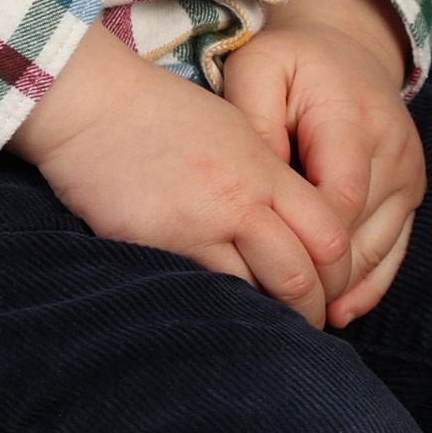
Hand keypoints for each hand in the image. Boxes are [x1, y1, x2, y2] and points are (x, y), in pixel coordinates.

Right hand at [8, 23, 356, 324]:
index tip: (331, 286)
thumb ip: (266, 176)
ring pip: (260, 295)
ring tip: (270, 328)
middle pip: (303, 276)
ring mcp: (200, 227)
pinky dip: (226, 311)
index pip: (329, 235)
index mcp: (262, 168)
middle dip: (314, 308)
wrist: (90, 104)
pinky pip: (209, 294)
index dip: (340, 271)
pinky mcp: (161, 247)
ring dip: (272, 318)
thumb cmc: (157, 111)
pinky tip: (226, 316)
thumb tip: (293, 226)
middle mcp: (240, 201)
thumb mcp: (230, 129)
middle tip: (308, 321)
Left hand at [221, 0, 425, 326]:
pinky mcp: (412, 195)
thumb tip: (255, 189)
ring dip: (338, 285)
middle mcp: (394, 152)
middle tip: (267, 302)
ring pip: (377, 252)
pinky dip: (367, 285)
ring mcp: (410, 177)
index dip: (303, 239)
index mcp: (354, 120)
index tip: (260, 260)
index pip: (338, 199)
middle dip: (315, 271)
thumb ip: (253, 121)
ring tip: (292, 313)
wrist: (347, 47)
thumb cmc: (290, 62)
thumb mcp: (257, 68)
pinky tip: (338, 310)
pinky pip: (395, 253)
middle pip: (358, 234)